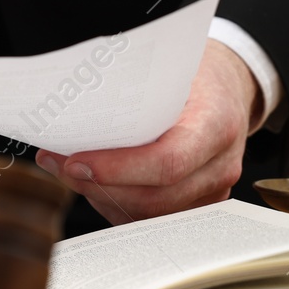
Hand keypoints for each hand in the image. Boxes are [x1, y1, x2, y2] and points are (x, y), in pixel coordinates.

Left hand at [36, 40, 261, 224]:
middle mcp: (220, 164)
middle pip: (154, 198)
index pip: (167, 162)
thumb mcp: (169, 71)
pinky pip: (151, 217)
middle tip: (59, 165)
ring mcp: (213, 190)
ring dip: (101, 197)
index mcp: (217, 124)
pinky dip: (116, 204)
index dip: (117, 170)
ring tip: (67, 171)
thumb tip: (69, 119)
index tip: (75, 162)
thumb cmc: (195, 76)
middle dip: (98, 187)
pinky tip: (93, 183)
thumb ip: (129, 95)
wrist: (230, 90)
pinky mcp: (199, 204)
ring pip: (149, 215)